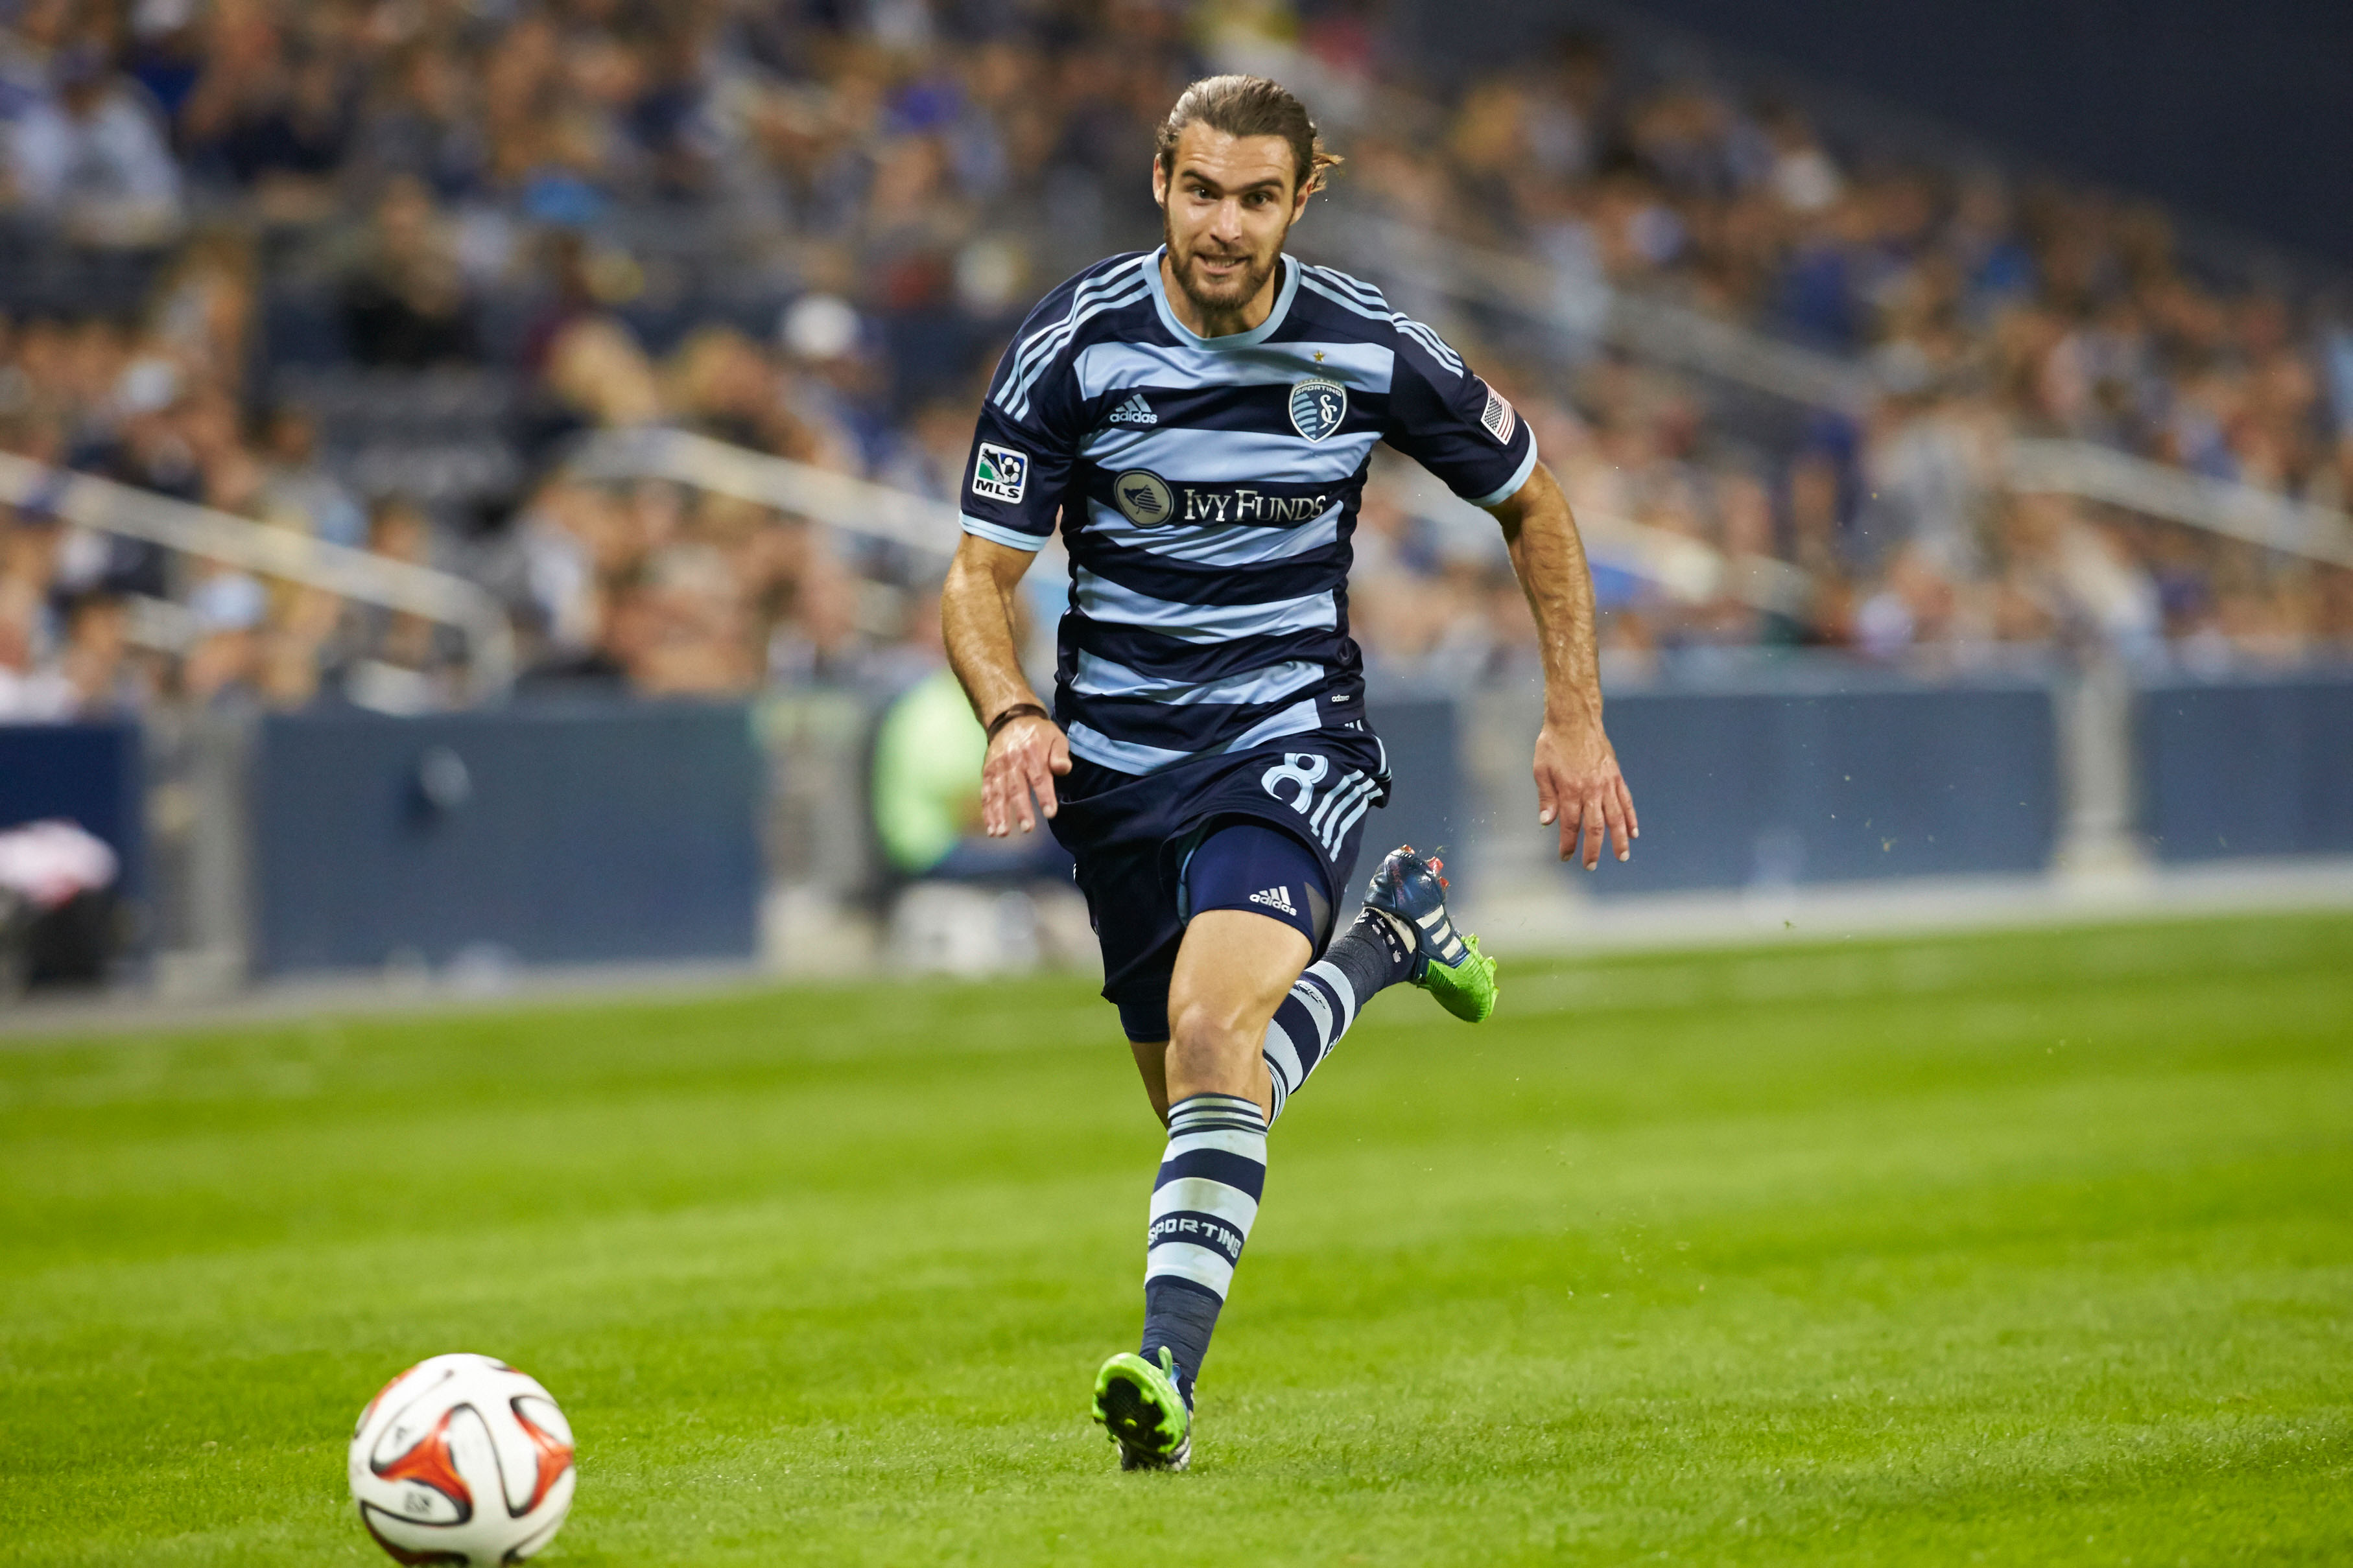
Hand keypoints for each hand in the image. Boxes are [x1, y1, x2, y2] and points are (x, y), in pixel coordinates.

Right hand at [982, 713, 1071, 835]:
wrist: (1011, 718)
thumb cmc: (1039, 734)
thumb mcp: (1056, 737)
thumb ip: (1060, 754)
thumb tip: (1063, 769)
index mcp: (1033, 754)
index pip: (1040, 777)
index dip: (1045, 796)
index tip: (1050, 813)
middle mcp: (1013, 761)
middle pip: (1017, 788)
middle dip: (1021, 809)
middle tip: (1027, 828)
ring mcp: (998, 767)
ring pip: (998, 793)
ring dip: (999, 814)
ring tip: (1002, 833)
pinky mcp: (988, 772)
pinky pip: (986, 793)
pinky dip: (987, 811)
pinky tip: (991, 827)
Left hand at [1533, 717, 1637, 869]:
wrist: (1575, 719)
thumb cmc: (1553, 744)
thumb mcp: (1541, 770)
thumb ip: (1546, 797)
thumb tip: (1546, 823)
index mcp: (1570, 790)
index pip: (1570, 825)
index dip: (1568, 843)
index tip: (1565, 857)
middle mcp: (1591, 790)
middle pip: (1595, 826)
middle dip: (1594, 849)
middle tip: (1591, 866)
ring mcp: (1607, 784)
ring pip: (1616, 817)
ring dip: (1619, 839)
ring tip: (1622, 857)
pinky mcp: (1616, 776)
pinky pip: (1626, 801)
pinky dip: (1631, 818)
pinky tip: (1634, 833)